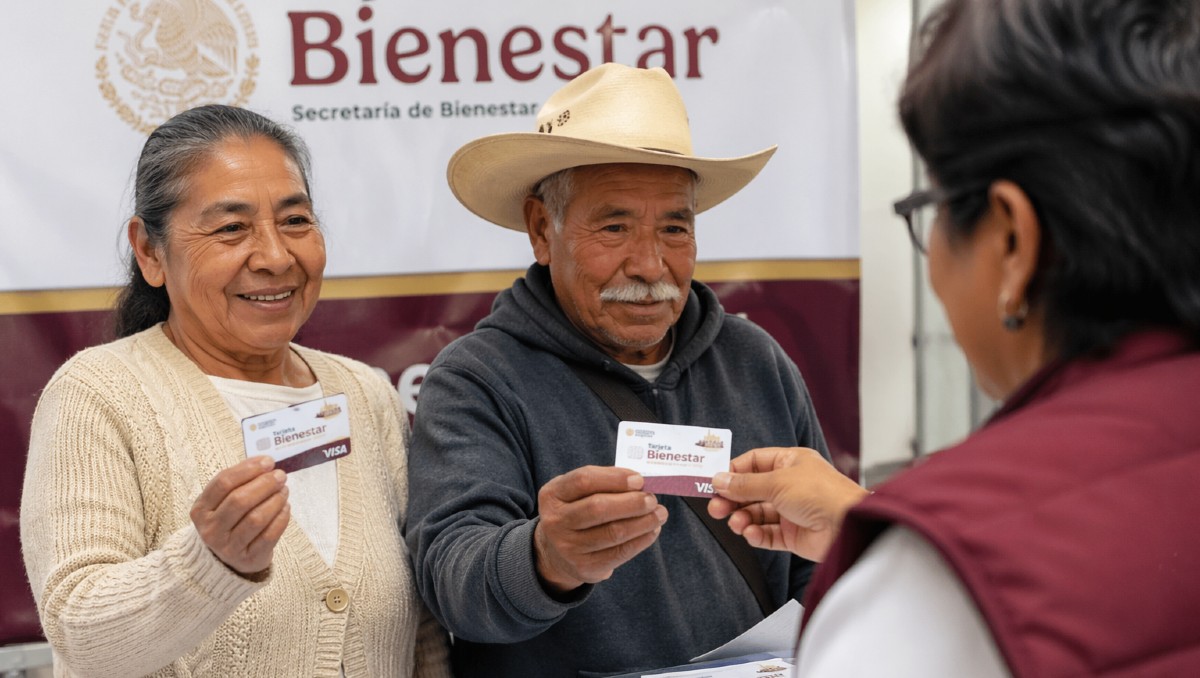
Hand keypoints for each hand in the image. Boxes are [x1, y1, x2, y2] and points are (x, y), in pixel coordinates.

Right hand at [191, 455, 289, 575]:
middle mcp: (211, 529)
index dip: (248, 469)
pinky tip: (285, 508)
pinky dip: (281, 518)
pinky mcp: (248, 559)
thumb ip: (240, 481)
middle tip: (280, 476)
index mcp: (201, 510)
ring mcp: (228, 547)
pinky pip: (269, 535)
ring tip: (284, 491)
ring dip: (275, 500)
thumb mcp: (222, 502)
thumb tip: (266, 463)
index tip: (268, 462)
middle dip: (264, 484)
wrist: (226, 560)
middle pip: (239, 500)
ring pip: (256, 518)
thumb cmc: (228, 521)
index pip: (223, 483)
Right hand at [534, 465, 667, 593]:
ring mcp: (568, 547)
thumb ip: (603, 483)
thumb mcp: (577, 493)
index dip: (615, 478)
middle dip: (632, 502)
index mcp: (552, 495)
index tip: (639, 480)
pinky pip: (620, 553)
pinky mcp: (585, 567)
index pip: (584, 480)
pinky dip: (641, 540)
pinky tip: (652, 530)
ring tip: (659, 514)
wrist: (557, 553)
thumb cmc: (576, 511)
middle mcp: (555, 522)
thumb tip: (640, 483)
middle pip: (598, 507)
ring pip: (613, 532)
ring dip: (643, 522)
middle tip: (652, 499)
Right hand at [708, 447, 867, 561]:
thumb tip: (718, 480)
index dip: (733, 471)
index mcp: (790, 463)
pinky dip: (756, 534)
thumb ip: (745, 484)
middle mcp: (790, 485)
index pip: (754, 462)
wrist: (848, 526)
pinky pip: (768, 534)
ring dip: (743, 518)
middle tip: (716, 508)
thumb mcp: (776, 482)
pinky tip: (750, 533)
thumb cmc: (820, 494)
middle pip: (752, 490)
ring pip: (758, 514)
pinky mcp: (794, 534)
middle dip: (733, 499)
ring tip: (736, 523)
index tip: (714, 482)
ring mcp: (792, 510)